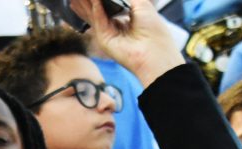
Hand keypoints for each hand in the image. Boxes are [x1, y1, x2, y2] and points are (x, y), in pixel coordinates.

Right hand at [69, 0, 183, 87]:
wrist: (154, 51)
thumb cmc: (154, 30)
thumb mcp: (142, 4)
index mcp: (124, 19)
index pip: (107, 5)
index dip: (99, 0)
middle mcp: (114, 26)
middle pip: (96, 10)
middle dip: (88, 1)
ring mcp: (107, 33)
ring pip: (93, 15)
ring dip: (86, 4)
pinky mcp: (104, 39)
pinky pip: (98, 20)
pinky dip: (96, 9)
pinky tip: (95, 0)